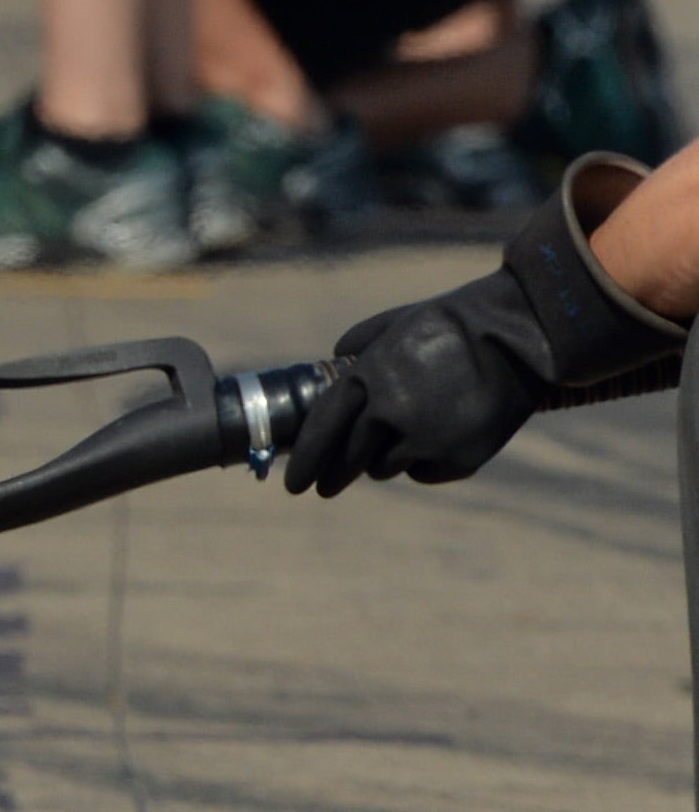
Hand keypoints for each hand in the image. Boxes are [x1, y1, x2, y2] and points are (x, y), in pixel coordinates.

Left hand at [280, 161, 685, 492]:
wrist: (518, 337)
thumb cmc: (449, 326)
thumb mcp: (391, 327)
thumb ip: (355, 354)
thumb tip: (334, 373)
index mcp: (368, 379)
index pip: (322, 431)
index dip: (305, 461)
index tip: (293, 484)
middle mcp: (391, 414)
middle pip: (347, 461)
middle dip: (332, 476)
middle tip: (325, 486)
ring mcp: (426, 440)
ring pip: (384, 468)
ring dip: (382, 459)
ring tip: (403, 433)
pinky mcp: (458, 460)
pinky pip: (423, 471)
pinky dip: (423, 461)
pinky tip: (439, 435)